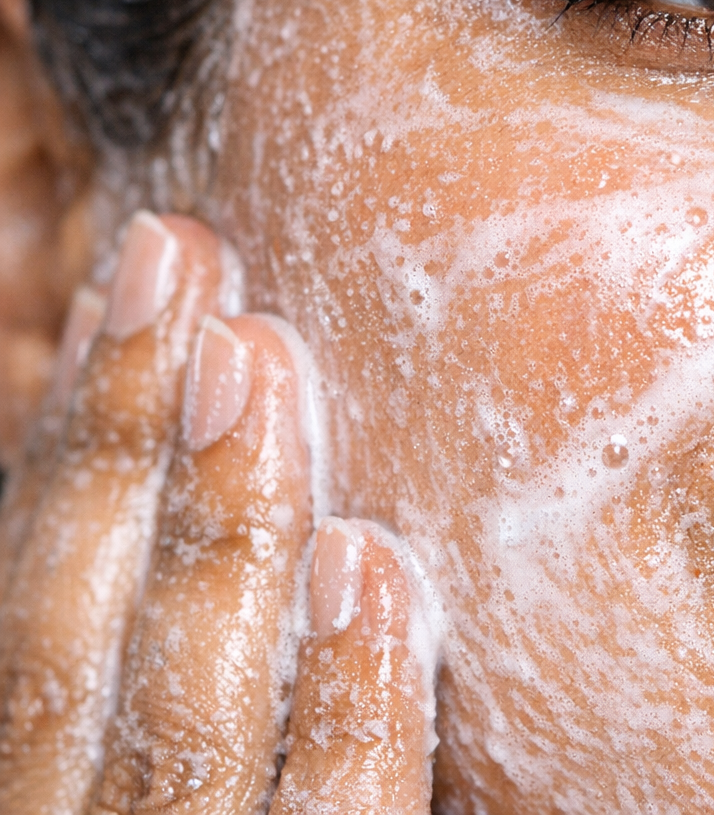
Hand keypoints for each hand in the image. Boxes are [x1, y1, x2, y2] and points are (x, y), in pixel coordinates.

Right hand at [0, 212, 437, 813]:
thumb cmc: (249, 801)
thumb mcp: (209, 744)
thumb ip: (214, 656)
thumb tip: (275, 475)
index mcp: (53, 777)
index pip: (42, 605)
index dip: (75, 439)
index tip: (120, 289)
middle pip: (77, 632)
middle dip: (125, 434)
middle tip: (180, 258)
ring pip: (180, 708)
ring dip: (220, 521)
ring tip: (253, 358)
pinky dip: (347, 697)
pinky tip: (366, 564)